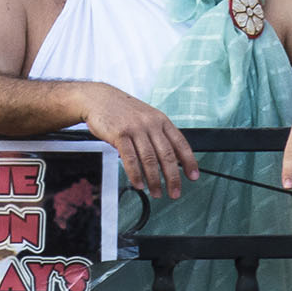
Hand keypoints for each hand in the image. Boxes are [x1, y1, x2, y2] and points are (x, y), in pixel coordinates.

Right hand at [79, 82, 197, 198]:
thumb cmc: (121, 110)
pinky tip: (138, 183)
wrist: (98, 98)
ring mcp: (135, 129)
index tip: (193, 176)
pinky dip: (135, 174)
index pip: (180, 143)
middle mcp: (150, 124)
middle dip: (173, 178)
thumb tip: (170, 158)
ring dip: (154, 180)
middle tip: (174, 192)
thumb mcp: (146, 117)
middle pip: (166, 155)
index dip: (189, 162)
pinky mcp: (119, 134)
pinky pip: (130, 159)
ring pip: (149, 159)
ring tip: (156, 192)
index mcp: (160, 120)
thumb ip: (157, 134)